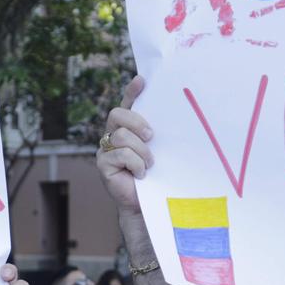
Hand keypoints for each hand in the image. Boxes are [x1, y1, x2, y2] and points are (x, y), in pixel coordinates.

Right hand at [98, 76, 154, 213]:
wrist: (148, 204)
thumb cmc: (158, 176)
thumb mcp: (162, 150)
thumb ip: (161, 134)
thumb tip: (181, 113)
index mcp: (129, 128)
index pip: (127, 103)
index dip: (132, 91)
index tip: (142, 81)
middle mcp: (113, 135)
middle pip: (117, 114)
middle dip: (136, 122)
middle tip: (151, 136)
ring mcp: (106, 149)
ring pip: (121, 136)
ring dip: (141, 150)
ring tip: (150, 164)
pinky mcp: (103, 164)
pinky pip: (121, 154)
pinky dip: (136, 164)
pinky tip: (141, 174)